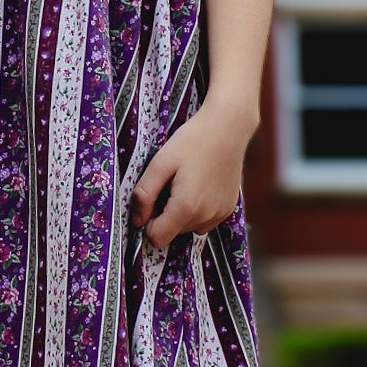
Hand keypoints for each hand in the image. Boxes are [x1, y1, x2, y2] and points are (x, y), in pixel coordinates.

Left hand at [129, 99, 258, 250]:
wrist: (228, 128)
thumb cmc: (192, 141)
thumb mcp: (160, 163)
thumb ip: (144, 194)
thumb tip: (137, 221)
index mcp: (186, 207)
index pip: (157, 238)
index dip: (148, 223)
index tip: (151, 200)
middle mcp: (206, 217)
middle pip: (173, 232)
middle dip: (165, 214)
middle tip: (169, 184)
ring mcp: (220, 214)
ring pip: (188, 228)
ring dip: (181, 213)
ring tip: (186, 183)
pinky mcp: (229, 209)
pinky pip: (205, 221)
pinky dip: (197, 210)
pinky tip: (200, 186)